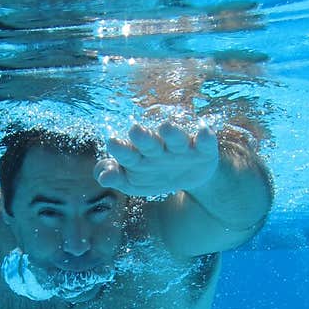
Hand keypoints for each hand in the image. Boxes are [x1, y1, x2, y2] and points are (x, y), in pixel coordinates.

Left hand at [94, 120, 218, 197]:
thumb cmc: (154, 174)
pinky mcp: (203, 149)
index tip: (111, 142)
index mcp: (139, 156)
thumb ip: (117, 176)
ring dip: (171, 133)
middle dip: (142, 137)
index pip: (127, 153)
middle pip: (149, 143)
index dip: (120, 149)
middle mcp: (159, 148)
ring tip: (166, 127)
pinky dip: (205, 137)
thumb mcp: (134, 181)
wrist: (189, 176)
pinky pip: (205, 142)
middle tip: (134, 129)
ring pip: (176, 139)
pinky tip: (204, 131)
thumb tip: (102, 176)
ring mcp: (181, 148)